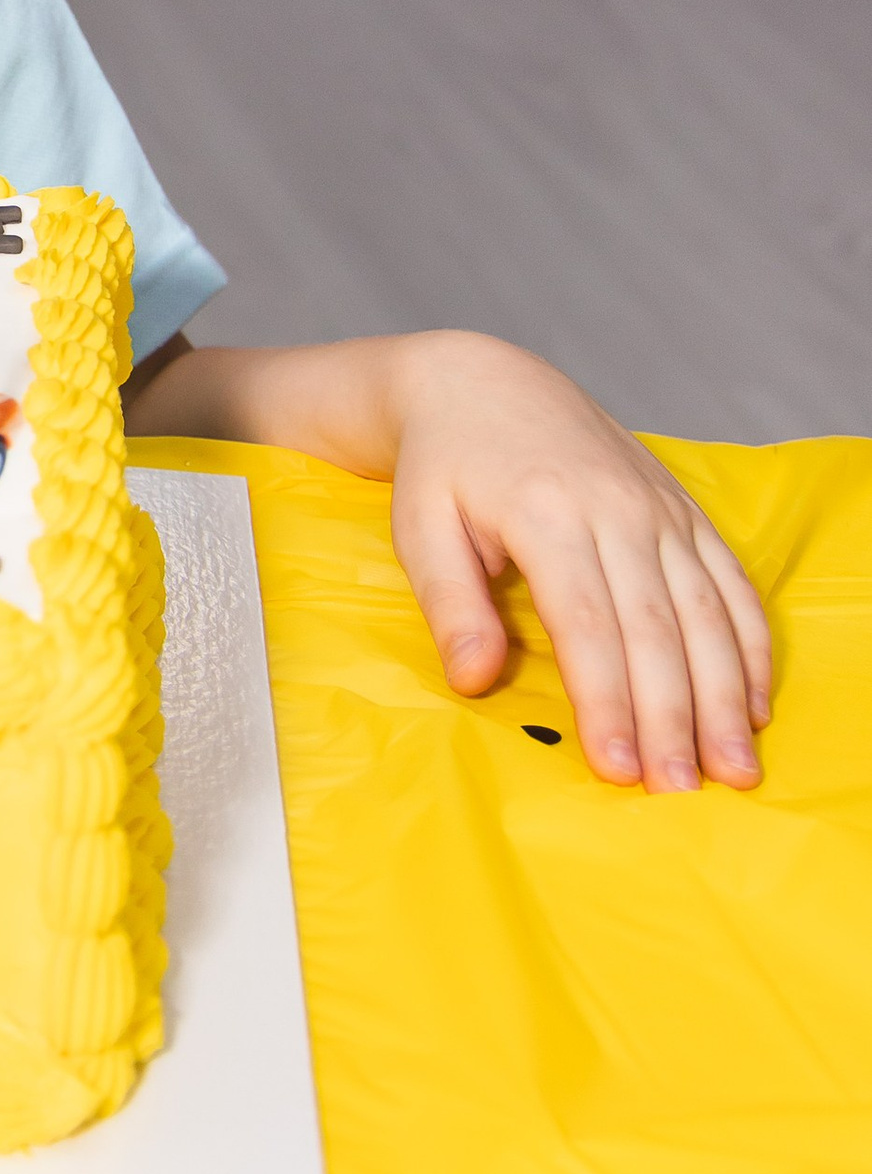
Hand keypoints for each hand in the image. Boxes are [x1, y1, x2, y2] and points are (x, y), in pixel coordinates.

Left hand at [389, 336, 771, 791]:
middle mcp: (615, 509)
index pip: (585, 625)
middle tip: (681, 791)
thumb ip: (449, 604)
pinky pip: (731, 581)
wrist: (485, 382)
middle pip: (655, 629)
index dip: (606, 701)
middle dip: (672, 717)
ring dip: (724, 695)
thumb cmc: (445, 465)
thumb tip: (473, 680)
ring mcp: (658, 508)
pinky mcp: (683, 510)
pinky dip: (750, 645)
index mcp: (544, 511)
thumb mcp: (419, 526)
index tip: (617, 769)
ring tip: (733, 767)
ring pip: (705, 611)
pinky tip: (754, 703)